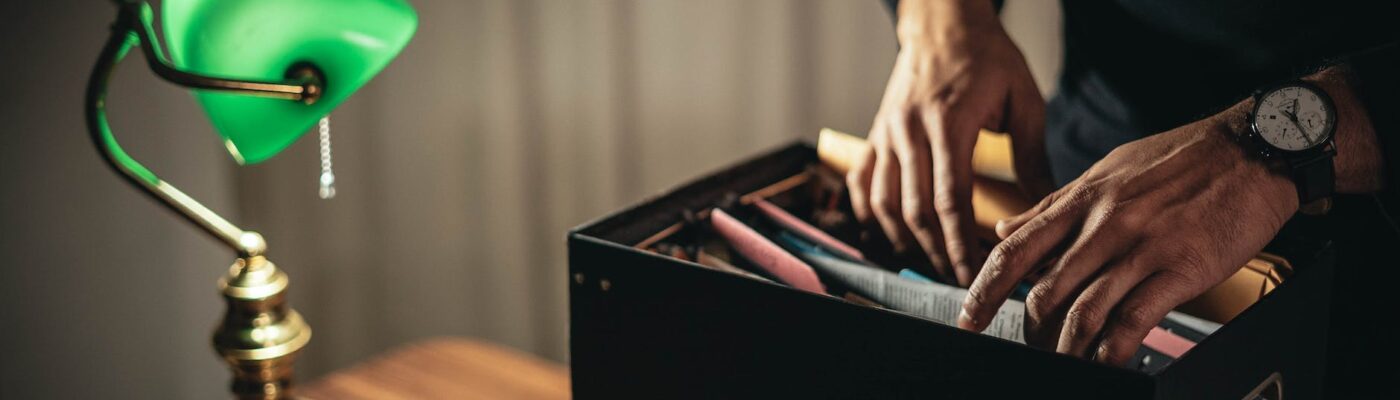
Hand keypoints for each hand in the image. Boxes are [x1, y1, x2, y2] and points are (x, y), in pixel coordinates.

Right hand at [847, 0, 1051, 285]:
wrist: (942, 23)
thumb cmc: (987, 57)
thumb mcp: (1023, 99)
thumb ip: (1031, 155)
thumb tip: (1047, 205)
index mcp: (950, 123)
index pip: (951, 200)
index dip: (960, 244)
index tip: (975, 273)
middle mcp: (910, 131)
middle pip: (916, 211)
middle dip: (937, 253)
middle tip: (958, 279)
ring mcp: (887, 133)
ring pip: (885, 203)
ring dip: (906, 240)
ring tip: (932, 263)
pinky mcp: (875, 133)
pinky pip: (862, 183)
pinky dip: (871, 214)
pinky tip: (891, 233)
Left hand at [958, 103, 1299, 363]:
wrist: (1255, 147)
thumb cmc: (1182, 158)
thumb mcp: (1106, 170)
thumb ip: (1052, 206)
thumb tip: (1005, 230)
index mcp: (1082, 201)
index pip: (1014, 251)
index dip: (984, 290)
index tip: (968, 318)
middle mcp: (1104, 224)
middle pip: (1045, 290)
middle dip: (1029, 331)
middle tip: (1028, 349)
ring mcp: (1142, 247)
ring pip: (1084, 310)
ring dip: (1067, 348)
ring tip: (1064, 362)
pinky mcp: (1181, 268)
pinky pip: (1134, 318)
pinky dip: (1113, 349)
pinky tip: (1106, 361)